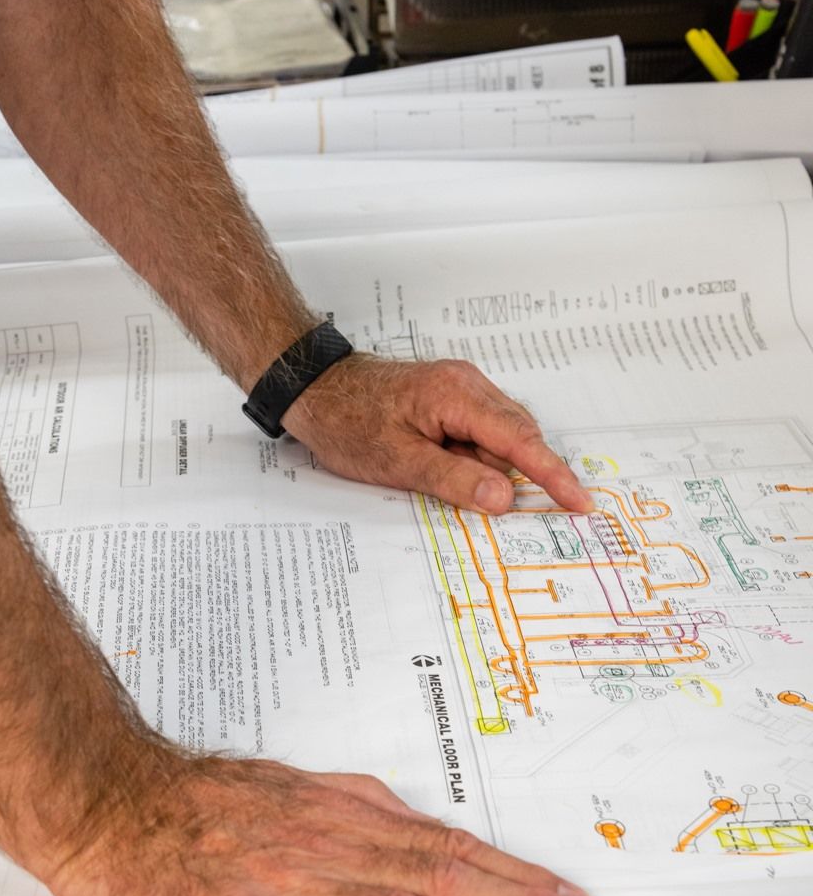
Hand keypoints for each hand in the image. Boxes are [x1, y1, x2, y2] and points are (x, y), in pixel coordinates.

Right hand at [41, 741, 608, 895]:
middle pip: (440, 874)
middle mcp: (329, 842)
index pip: (447, 847)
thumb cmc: (195, 804)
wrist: (111, 797)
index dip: (516, 877)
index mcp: (343, 817)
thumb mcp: (290, 792)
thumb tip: (414, 825)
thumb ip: (353, 811)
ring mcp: (287, 878)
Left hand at [282, 354, 592, 514]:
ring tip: (438, 477)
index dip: (553, 475)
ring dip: (487, 468)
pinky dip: (475, 458)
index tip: (580, 502)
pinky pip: (479, 434)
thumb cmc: (348, 423)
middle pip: (516, 438)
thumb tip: (504, 497)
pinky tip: (446, 470)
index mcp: (458, 396)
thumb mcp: (399, 462)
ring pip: (498, 438)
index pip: (521, 441)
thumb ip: (454, 480)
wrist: (316, 390)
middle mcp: (468, 385)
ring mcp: (460, 390)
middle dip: (519, 476)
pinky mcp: (450, 401)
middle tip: (511, 509)